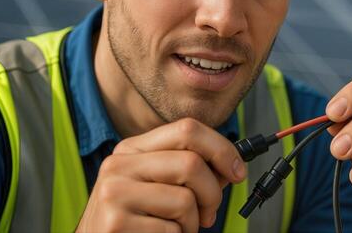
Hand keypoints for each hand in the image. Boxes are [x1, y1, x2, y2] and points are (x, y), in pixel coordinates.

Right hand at [76, 118, 245, 232]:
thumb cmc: (135, 219)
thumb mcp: (157, 184)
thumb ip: (189, 170)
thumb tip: (231, 165)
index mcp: (133, 148)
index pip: (187, 129)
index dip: (221, 148)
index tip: (237, 171)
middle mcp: (119, 164)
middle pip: (191, 163)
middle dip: (212, 193)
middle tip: (208, 213)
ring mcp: (114, 193)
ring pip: (185, 200)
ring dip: (192, 223)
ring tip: (177, 229)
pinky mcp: (115, 224)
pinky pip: (171, 230)